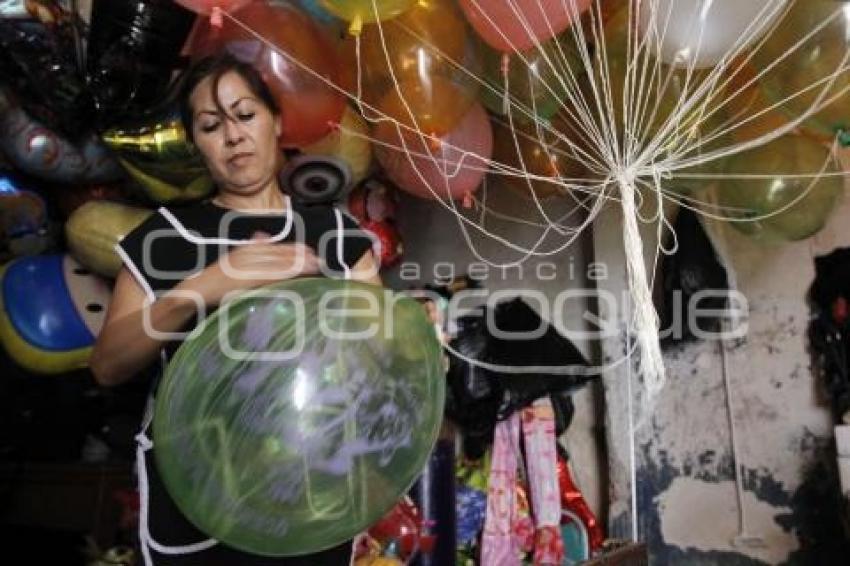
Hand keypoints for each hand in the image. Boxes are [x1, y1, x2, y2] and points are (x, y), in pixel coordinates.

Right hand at [180, 231, 319, 305]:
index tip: (312, 252)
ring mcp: (246, 266)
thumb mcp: (233, 259)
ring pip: (278, 263)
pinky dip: (286, 274)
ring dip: (298, 264)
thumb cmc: (216, 280)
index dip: (296, 249)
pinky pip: (270, 275)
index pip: (276, 247)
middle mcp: (248, 254)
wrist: (196, 290)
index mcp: (247, 249)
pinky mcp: (246, 279)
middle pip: (280, 254)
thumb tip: (262, 236)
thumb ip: (250, 248)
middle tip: (320, 261)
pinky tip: (298, 274)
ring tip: (316, 267)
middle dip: (302, 257)